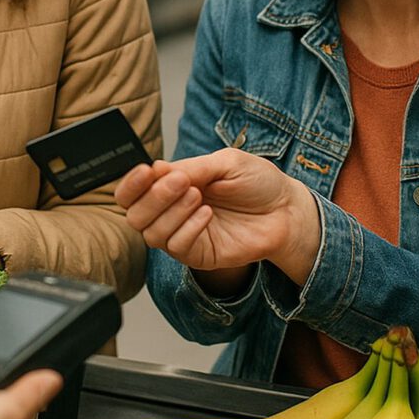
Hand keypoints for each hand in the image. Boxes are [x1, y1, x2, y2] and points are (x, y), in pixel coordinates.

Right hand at [115, 150, 320, 285]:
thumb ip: (192, 167)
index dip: (131, 183)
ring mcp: (183, 234)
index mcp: (172, 185)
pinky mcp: (199, 255)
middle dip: (153, 197)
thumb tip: (157, 169)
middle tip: (182, 183)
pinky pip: (177, 248)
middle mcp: (171, 211)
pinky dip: (188, 229)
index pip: (132, 190)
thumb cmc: (258, 182)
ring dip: (171, 212)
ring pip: (151, 233)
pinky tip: (208, 215)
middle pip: (134, 214)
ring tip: (198, 197)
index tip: (147, 171)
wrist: (286, 210)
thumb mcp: (225, 163)